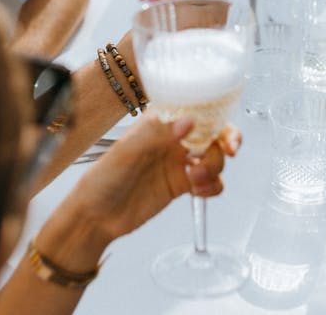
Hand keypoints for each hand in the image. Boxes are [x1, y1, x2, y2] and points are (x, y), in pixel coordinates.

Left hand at [70, 112, 240, 243]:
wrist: (96, 216)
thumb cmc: (104, 177)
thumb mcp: (128, 150)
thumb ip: (158, 134)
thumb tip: (189, 121)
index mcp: (160, 122)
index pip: (196, 109)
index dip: (216, 115)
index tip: (225, 127)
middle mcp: (173, 139)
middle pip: (213, 133)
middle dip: (227, 141)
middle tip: (229, 152)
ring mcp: (179, 162)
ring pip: (214, 158)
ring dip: (214, 167)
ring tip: (196, 178)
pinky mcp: (182, 185)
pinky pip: (210, 182)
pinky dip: (212, 187)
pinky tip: (199, 191)